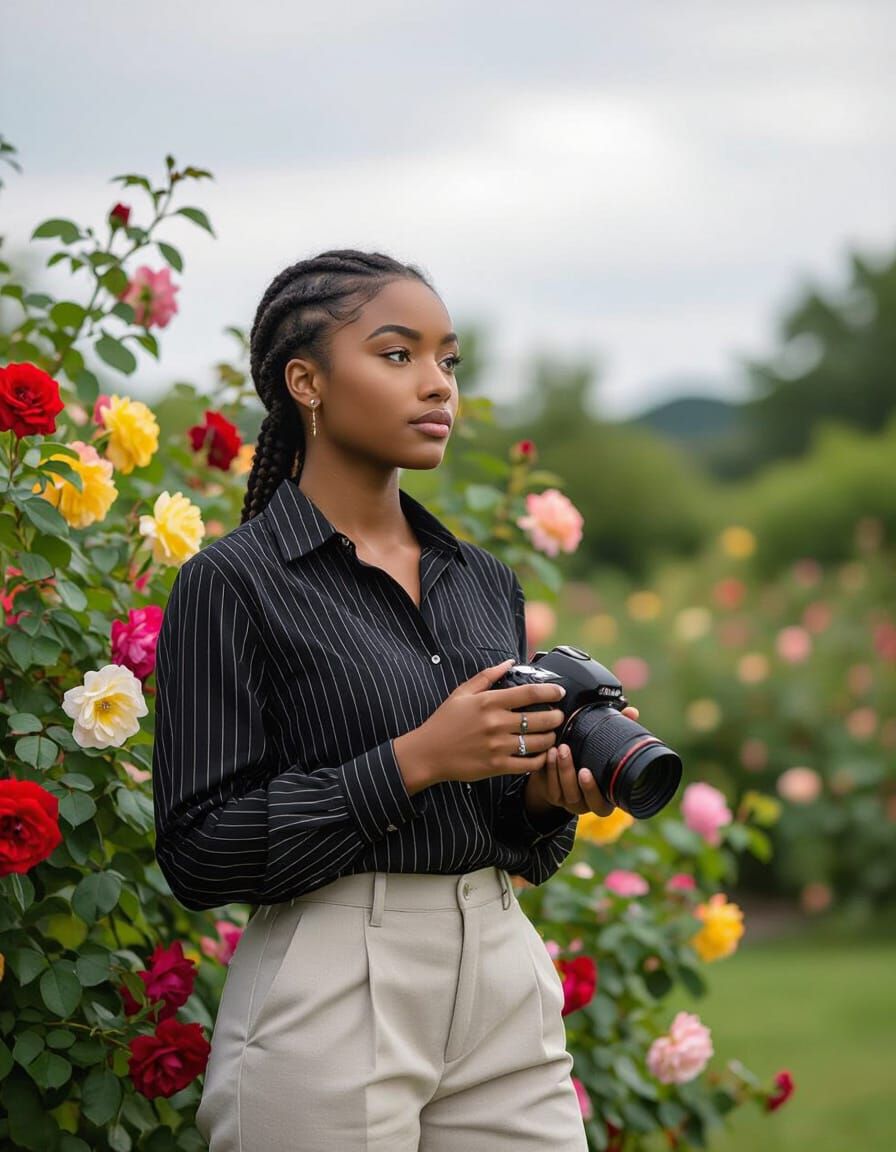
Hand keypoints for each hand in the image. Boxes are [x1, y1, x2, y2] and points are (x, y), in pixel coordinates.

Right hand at [393, 657, 568, 787]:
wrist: (428, 752)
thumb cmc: (444, 721)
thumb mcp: (462, 693)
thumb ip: (487, 676)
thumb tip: (509, 662)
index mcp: (489, 702)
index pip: (529, 693)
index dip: (550, 691)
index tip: (560, 692)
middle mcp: (496, 723)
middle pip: (540, 718)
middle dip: (556, 716)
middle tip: (559, 715)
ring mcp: (498, 746)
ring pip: (538, 742)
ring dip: (551, 737)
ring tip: (552, 734)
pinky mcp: (497, 766)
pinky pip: (528, 764)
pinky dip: (541, 759)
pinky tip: (542, 754)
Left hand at [527, 706, 640, 816]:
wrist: (567, 770)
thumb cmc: (591, 756)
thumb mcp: (604, 746)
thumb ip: (620, 730)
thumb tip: (632, 712)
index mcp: (603, 797)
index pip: (601, 806)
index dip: (593, 791)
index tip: (586, 771)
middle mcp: (585, 803)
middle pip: (577, 797)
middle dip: (569, 773)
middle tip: (566, 749)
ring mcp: (567, 801)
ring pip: (561, 791)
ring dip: (558, 767)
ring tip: (557, 747)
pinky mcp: (552, 794)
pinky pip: (549, 786)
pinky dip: (548, 769)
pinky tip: (548, 752)